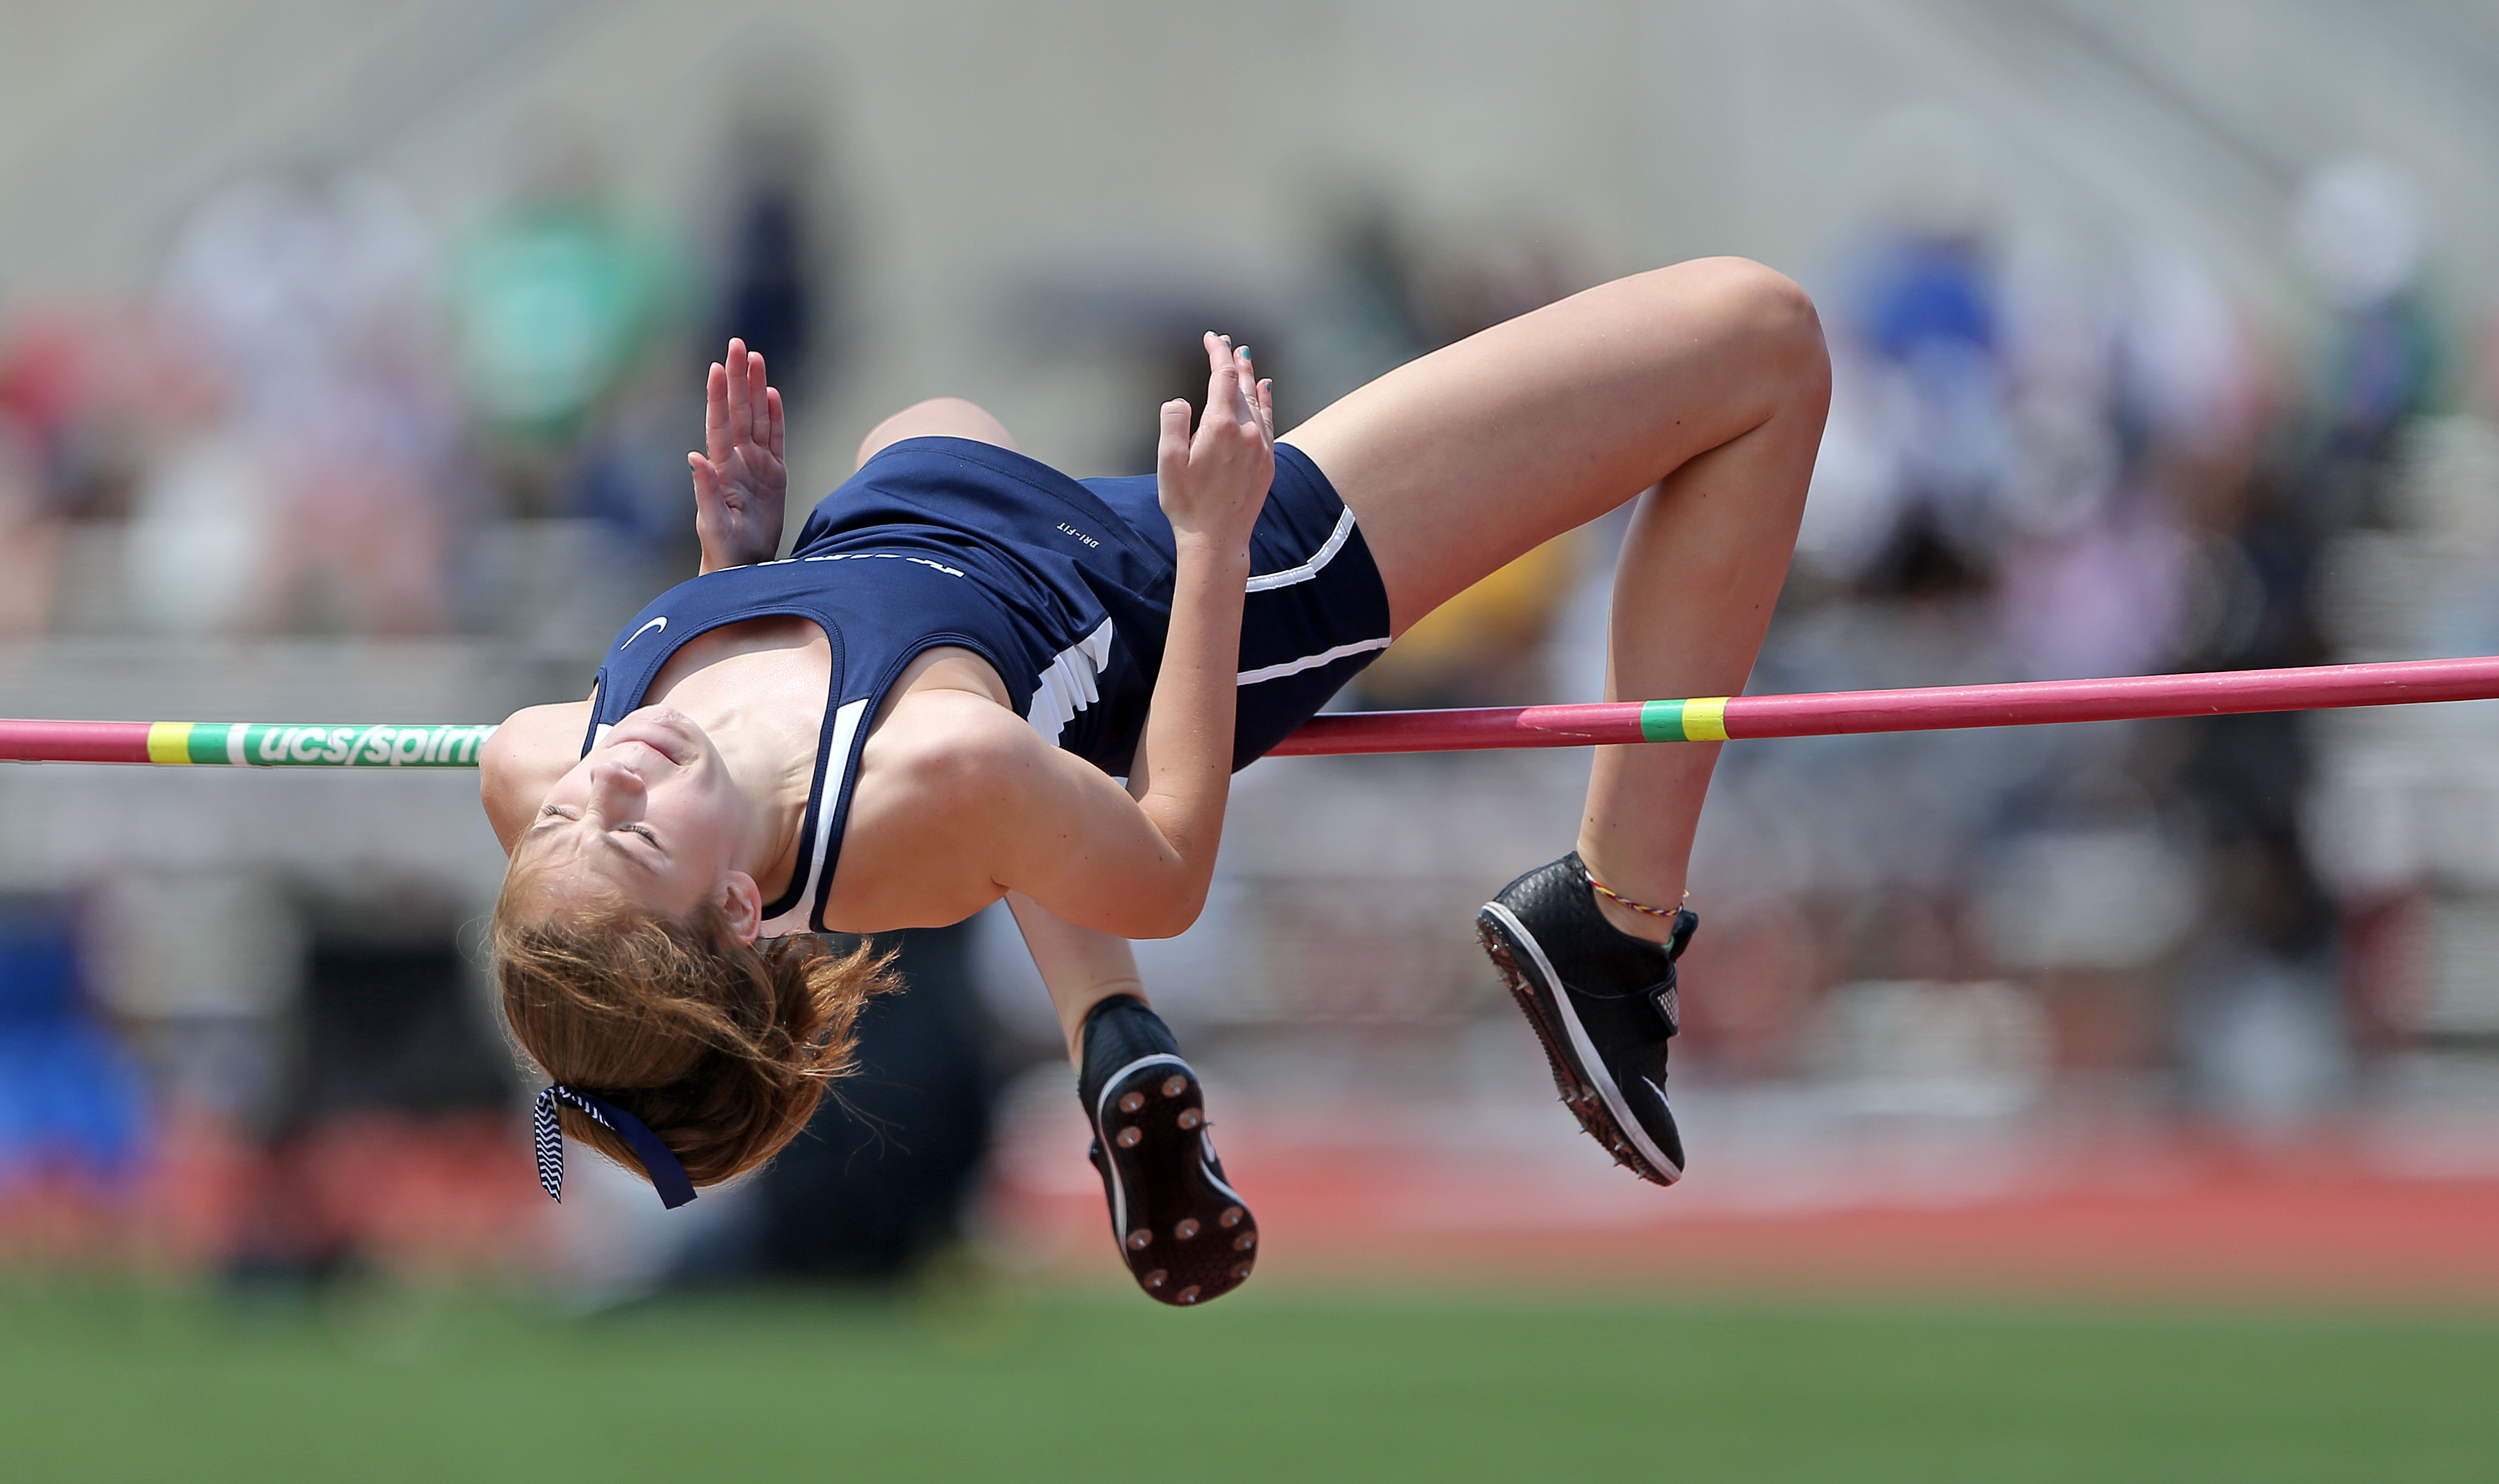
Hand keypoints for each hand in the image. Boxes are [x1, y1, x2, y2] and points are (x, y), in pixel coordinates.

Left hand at [690, 338, 786, 572]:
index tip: (717, 365)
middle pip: (740, 411)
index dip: (720, 394)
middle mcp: (738, 461)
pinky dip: (775, 416)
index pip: (721, 423)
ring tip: (755, 358)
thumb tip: (694, 456)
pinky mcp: (775, 475)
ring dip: (756, 388)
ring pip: (758, 418)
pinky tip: (772, 393)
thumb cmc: (723, 551)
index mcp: (722, 469)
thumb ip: (704, 490)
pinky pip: (776, 439)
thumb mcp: (712, 524)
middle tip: (738, 344)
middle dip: (738, 377)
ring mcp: (756, 466)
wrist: (743, 568)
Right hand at [1155, 332, 1273, 553]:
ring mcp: (1261, 446)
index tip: (1212, 337)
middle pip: (1242, 384)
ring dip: (1249, 377)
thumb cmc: (1187, 503)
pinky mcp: (1267, 462)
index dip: (1217, 352)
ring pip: (1258, 400)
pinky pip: (1269, 420)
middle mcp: (1247, 432)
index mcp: (1221, 426)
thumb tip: (1181, 400)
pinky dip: (1265, 400)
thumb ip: (1173, 421)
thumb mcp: (1167, 460)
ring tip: (1245, 359)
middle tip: (1227, 343)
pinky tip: (1264, 390)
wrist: (1216, 540)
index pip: (1222, 376)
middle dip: (1233, 360)